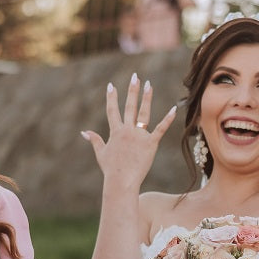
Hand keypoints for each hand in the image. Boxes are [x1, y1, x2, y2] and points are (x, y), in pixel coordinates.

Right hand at [80, 73, 176, 189]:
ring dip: (146, 98)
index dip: (111, 97)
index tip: (111, 85)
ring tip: (149, 85)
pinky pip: (160, 129)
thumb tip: (84, 132)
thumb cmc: (111, 170)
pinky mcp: (151, 144)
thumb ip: (94, 140)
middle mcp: (127, 131)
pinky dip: (168, 119)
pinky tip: (173, 108)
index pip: (112, 111)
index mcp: (115, 132)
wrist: (121, 181)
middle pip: (129, 107)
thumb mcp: (101, 153)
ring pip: (144, 113)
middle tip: (135, 76)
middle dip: (132, 90)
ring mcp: (139, 136)